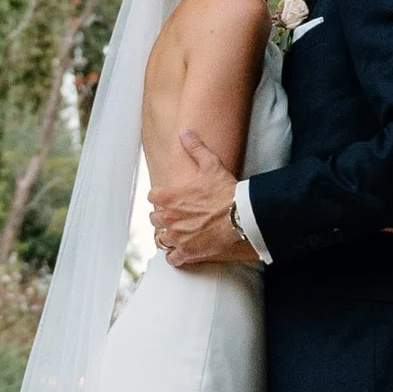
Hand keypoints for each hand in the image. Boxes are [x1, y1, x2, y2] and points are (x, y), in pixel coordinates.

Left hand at [150, 126, 258, 269]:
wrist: (240, 216)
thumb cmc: (225, 191)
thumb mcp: (210, 165)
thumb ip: (195, 148)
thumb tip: (184, 133)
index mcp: (169, 197)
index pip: (152, 196)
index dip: (159, 196)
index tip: (167, 198)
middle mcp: (169, 218)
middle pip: (154, 219)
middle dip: (162, 217)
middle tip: (173, 217)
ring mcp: (177, 237)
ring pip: (161, 239)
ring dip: (168, 236)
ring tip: (177, 234)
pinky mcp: (188, 252)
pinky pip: (173, 258)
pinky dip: (176, 256)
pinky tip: (181, 253)